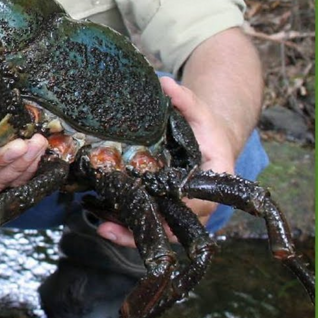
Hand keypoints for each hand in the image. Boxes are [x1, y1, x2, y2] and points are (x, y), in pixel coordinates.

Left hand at [96, 76, 238, 246]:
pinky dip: (127, 227)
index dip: (179, 204)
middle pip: (174, 225)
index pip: (199, 199)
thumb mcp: (198, 111)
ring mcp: (181, 210)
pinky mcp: (163, 211)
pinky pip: (148, 225)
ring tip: (103, 228)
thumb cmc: (203, 129)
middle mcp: (200, 201)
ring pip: (159, 231)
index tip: (155, 200)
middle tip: (112, 228)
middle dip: (145, 229)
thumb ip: (185, 99)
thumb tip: (165, 82)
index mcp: (215, 177)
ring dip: (130, 234)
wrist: (206, 142)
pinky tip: (103, 224)